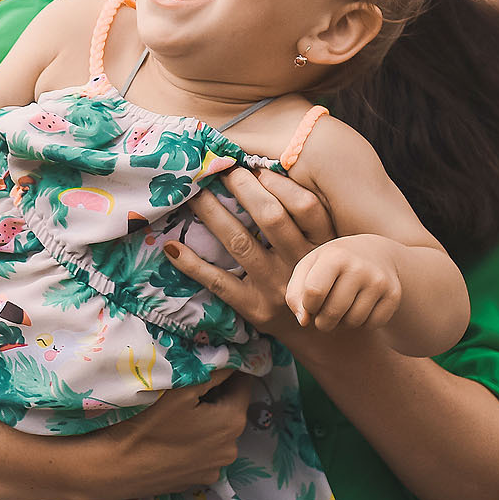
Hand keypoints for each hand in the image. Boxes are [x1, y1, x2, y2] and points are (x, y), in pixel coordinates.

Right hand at [73, 376, 253, 498]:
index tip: (207, 365)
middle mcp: (232, 448)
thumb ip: (213, 370)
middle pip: (230, 408)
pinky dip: (197, 440)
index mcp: (233, 421)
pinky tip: (174, 435)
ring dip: (207, 419)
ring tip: (179, 413)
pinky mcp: (199, 480)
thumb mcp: (182, 388)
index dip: (227, 371)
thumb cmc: (148, 423)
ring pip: (218, 431)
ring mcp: (215, 467)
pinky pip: (205, 450)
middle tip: (187, 388)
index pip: (242, 383)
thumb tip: (233, 358)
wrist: (117, 467)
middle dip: (215, 396)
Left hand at [160, 165, 337, 338]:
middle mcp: (300, 265)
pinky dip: (192, 264)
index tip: (256, 167)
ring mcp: (275, 288)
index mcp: (322, 245)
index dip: (279, 184)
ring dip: (212, 213)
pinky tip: (171, 247)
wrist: (321, 332)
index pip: (305, 207)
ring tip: (193, 192)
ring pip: (239, 243)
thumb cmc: (316, 276)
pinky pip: (218, 282)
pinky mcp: (254, 309)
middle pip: (271, 218)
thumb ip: (307, 219)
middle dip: (243, 188)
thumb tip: (265, 172)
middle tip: (221, 168)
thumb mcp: (327, 248)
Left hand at [285, 236, 402, 332]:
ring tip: (342, 309)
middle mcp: (359, 267)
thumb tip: (303, 321)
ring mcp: (379, 281)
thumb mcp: (309, 268)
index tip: (311, 303)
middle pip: (332, 313)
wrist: (376, 253)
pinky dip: (363, 323)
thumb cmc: (332, 264)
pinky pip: (372, 324)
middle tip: (323, 315)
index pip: (313, 292)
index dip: (308, 306)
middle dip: (323, 322)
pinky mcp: (393, 295)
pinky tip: (360, 308)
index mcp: (334, 256)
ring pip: (353, 322)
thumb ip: (295, 294)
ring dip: (343, 323)